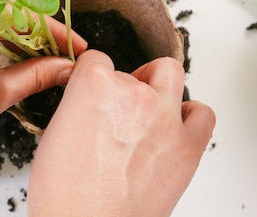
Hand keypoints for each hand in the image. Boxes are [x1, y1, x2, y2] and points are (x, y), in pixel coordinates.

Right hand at [28, 50, 215, 216]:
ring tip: (147, 110)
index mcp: (95, 86)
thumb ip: (77, 107)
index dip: (91, 77)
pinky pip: (202, 114)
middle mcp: (134, 95)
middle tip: (114, 115)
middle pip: (130, 71)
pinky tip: (175, 127)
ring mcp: (165, 118)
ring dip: (157, 86)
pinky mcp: (187, 146)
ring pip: (169, 73)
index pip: (96, 60)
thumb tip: (89, 104)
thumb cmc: (65, 197)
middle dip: (122, 87)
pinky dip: (191, 115)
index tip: (91, 90)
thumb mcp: (54, 135)